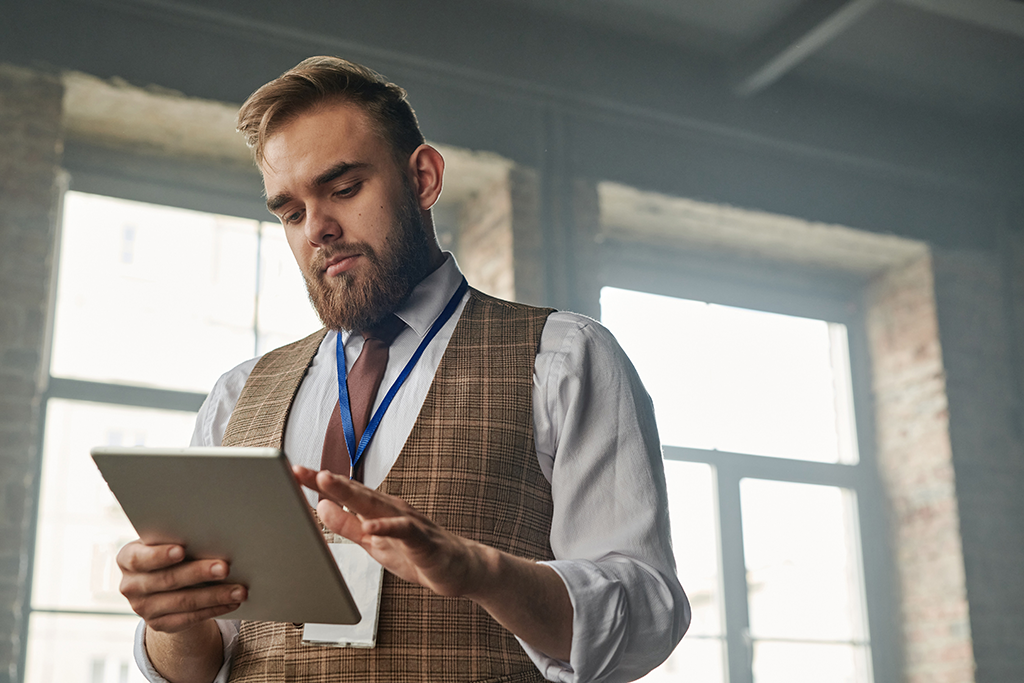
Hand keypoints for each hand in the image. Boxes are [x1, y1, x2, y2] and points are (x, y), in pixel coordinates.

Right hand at [117, 540, 247, 632]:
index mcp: (128, 559)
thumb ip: (179, 539)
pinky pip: (189, 618)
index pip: (139, 558)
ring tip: (239, 590)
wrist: (164, 585)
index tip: (181, 550)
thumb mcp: (166, 543)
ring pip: (183, 602)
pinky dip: (214, 609)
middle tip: (225, 567)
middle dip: (199, 573)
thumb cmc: (171, 553)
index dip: (159, 555)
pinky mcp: (159, 624)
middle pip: (167, 580)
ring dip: (215, 595)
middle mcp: (131, 586)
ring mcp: (143, 608)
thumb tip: (214, 537)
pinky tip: (231, 603)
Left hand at [292, 466, 487, 597]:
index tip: (292, 472)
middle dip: (327, 481)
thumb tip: (320, 508)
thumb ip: (348, 527)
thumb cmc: (414, 554)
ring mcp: (407, 522)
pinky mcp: (422, 539)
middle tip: (300, 470)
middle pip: (354, 492)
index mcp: (376, 510)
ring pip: (375, 504)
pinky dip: (386, 527)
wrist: (458, 568)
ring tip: (327, 482)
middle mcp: (390, 509)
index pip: (343, 493)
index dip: (317, 483)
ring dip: (351, 493)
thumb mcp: (372, 544)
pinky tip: (371, 526)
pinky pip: (403, 531)